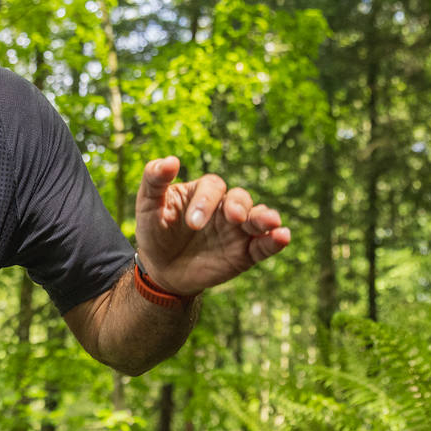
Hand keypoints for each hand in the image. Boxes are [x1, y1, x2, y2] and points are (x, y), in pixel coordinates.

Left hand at [135, 157, 289, 295]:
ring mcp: (237, 231)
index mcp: (203, 192)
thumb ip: (154, 180)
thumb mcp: (147, 205)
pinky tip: (283, 237)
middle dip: (238, 206)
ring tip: (271, 222)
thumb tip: (170, 160)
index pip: (213, 186)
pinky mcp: (245, 254)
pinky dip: (276, 241)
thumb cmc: (155, 231)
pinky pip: (264, 246)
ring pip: (258, 218)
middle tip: (233, 217)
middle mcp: (224, 208)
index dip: (206, 201)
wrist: (161, 270)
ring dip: (266, 218)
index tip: (192, 223)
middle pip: (240, 198)